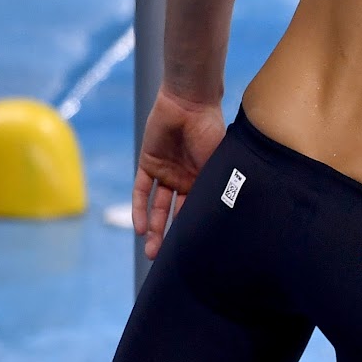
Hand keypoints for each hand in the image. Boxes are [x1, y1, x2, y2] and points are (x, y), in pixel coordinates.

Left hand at [133, 88, 226, 258]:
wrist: (190, 103)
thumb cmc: (210, 129)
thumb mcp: (218, 162)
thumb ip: (215, 186)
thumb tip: (222, 217)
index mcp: (204, 177)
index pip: (196, 208)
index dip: (193, 228)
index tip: (193, 250)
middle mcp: (185, 178)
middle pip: (175, 212)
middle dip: (170, 235)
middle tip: (165, 258)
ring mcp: (166, 171)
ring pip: (158, 206)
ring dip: (154, 227)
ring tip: (152, 250)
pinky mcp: (148, 164)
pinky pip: (142, 191)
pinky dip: (140, 210)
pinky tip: (139, 228)